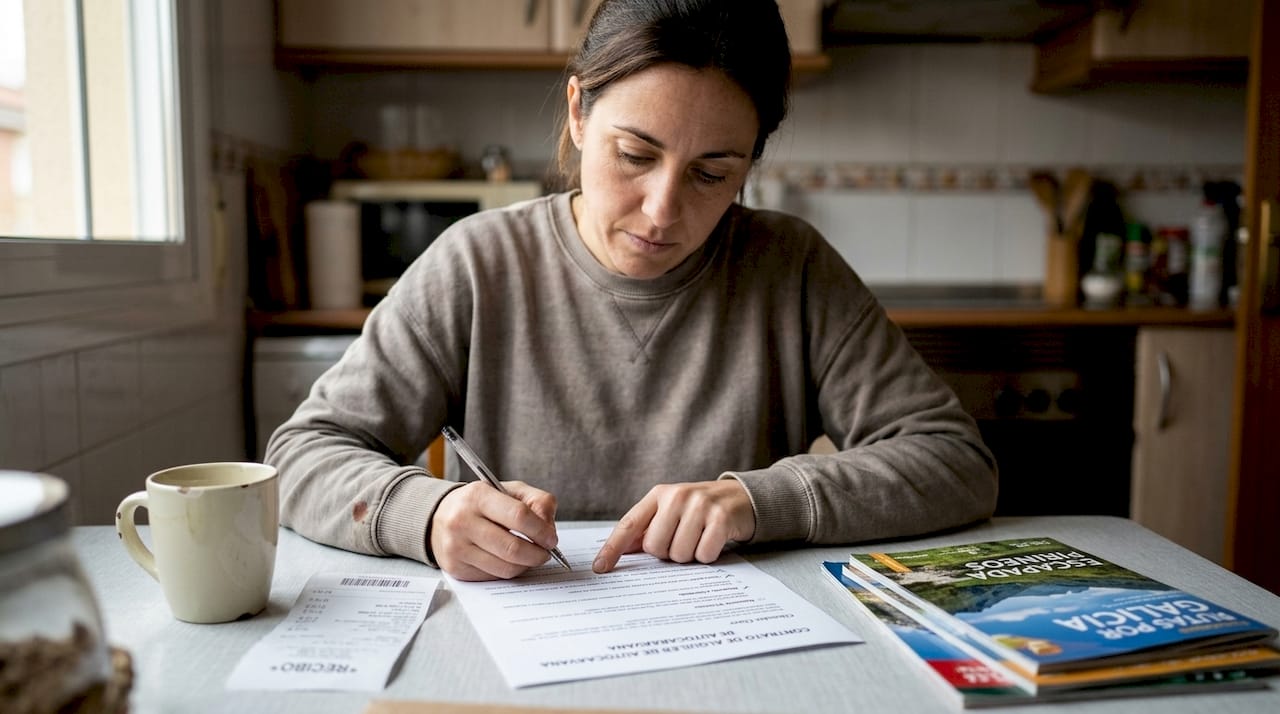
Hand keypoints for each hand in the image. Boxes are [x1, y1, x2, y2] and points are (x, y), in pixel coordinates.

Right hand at [429, 480, 559, 580]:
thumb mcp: (509, 491)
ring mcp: (457, 548)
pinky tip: (509, 560)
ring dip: (525, 565)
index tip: (551, 539)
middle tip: (546, 553)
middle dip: (537, 554)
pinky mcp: (456, 568)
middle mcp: (462, 522)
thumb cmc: (481, 504)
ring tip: (529, 556)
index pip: (518, 516)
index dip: (541, 530)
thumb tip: (549, 529)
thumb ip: (537, 502)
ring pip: (505, 568)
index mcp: (478, 496)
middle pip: (512, 548)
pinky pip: (494, 577)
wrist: (440, 517)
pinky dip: (509, 571)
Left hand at [592, 480, 754, 572]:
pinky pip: (703, 555)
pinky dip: (707, 555)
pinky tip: (713, 540)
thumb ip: (646, 529)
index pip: (629, 524)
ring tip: (699, 538)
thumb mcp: (671, 511)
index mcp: (659, 495)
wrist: (741, 498)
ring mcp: (700, 506)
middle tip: (682, 539)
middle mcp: (677, 496)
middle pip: (655, 547)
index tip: (601, 568)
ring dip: (689, 555)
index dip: (613, 548)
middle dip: (667, 552)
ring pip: (678, 554)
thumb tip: (619, 552)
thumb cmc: (700, 510)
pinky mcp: (720, 519)